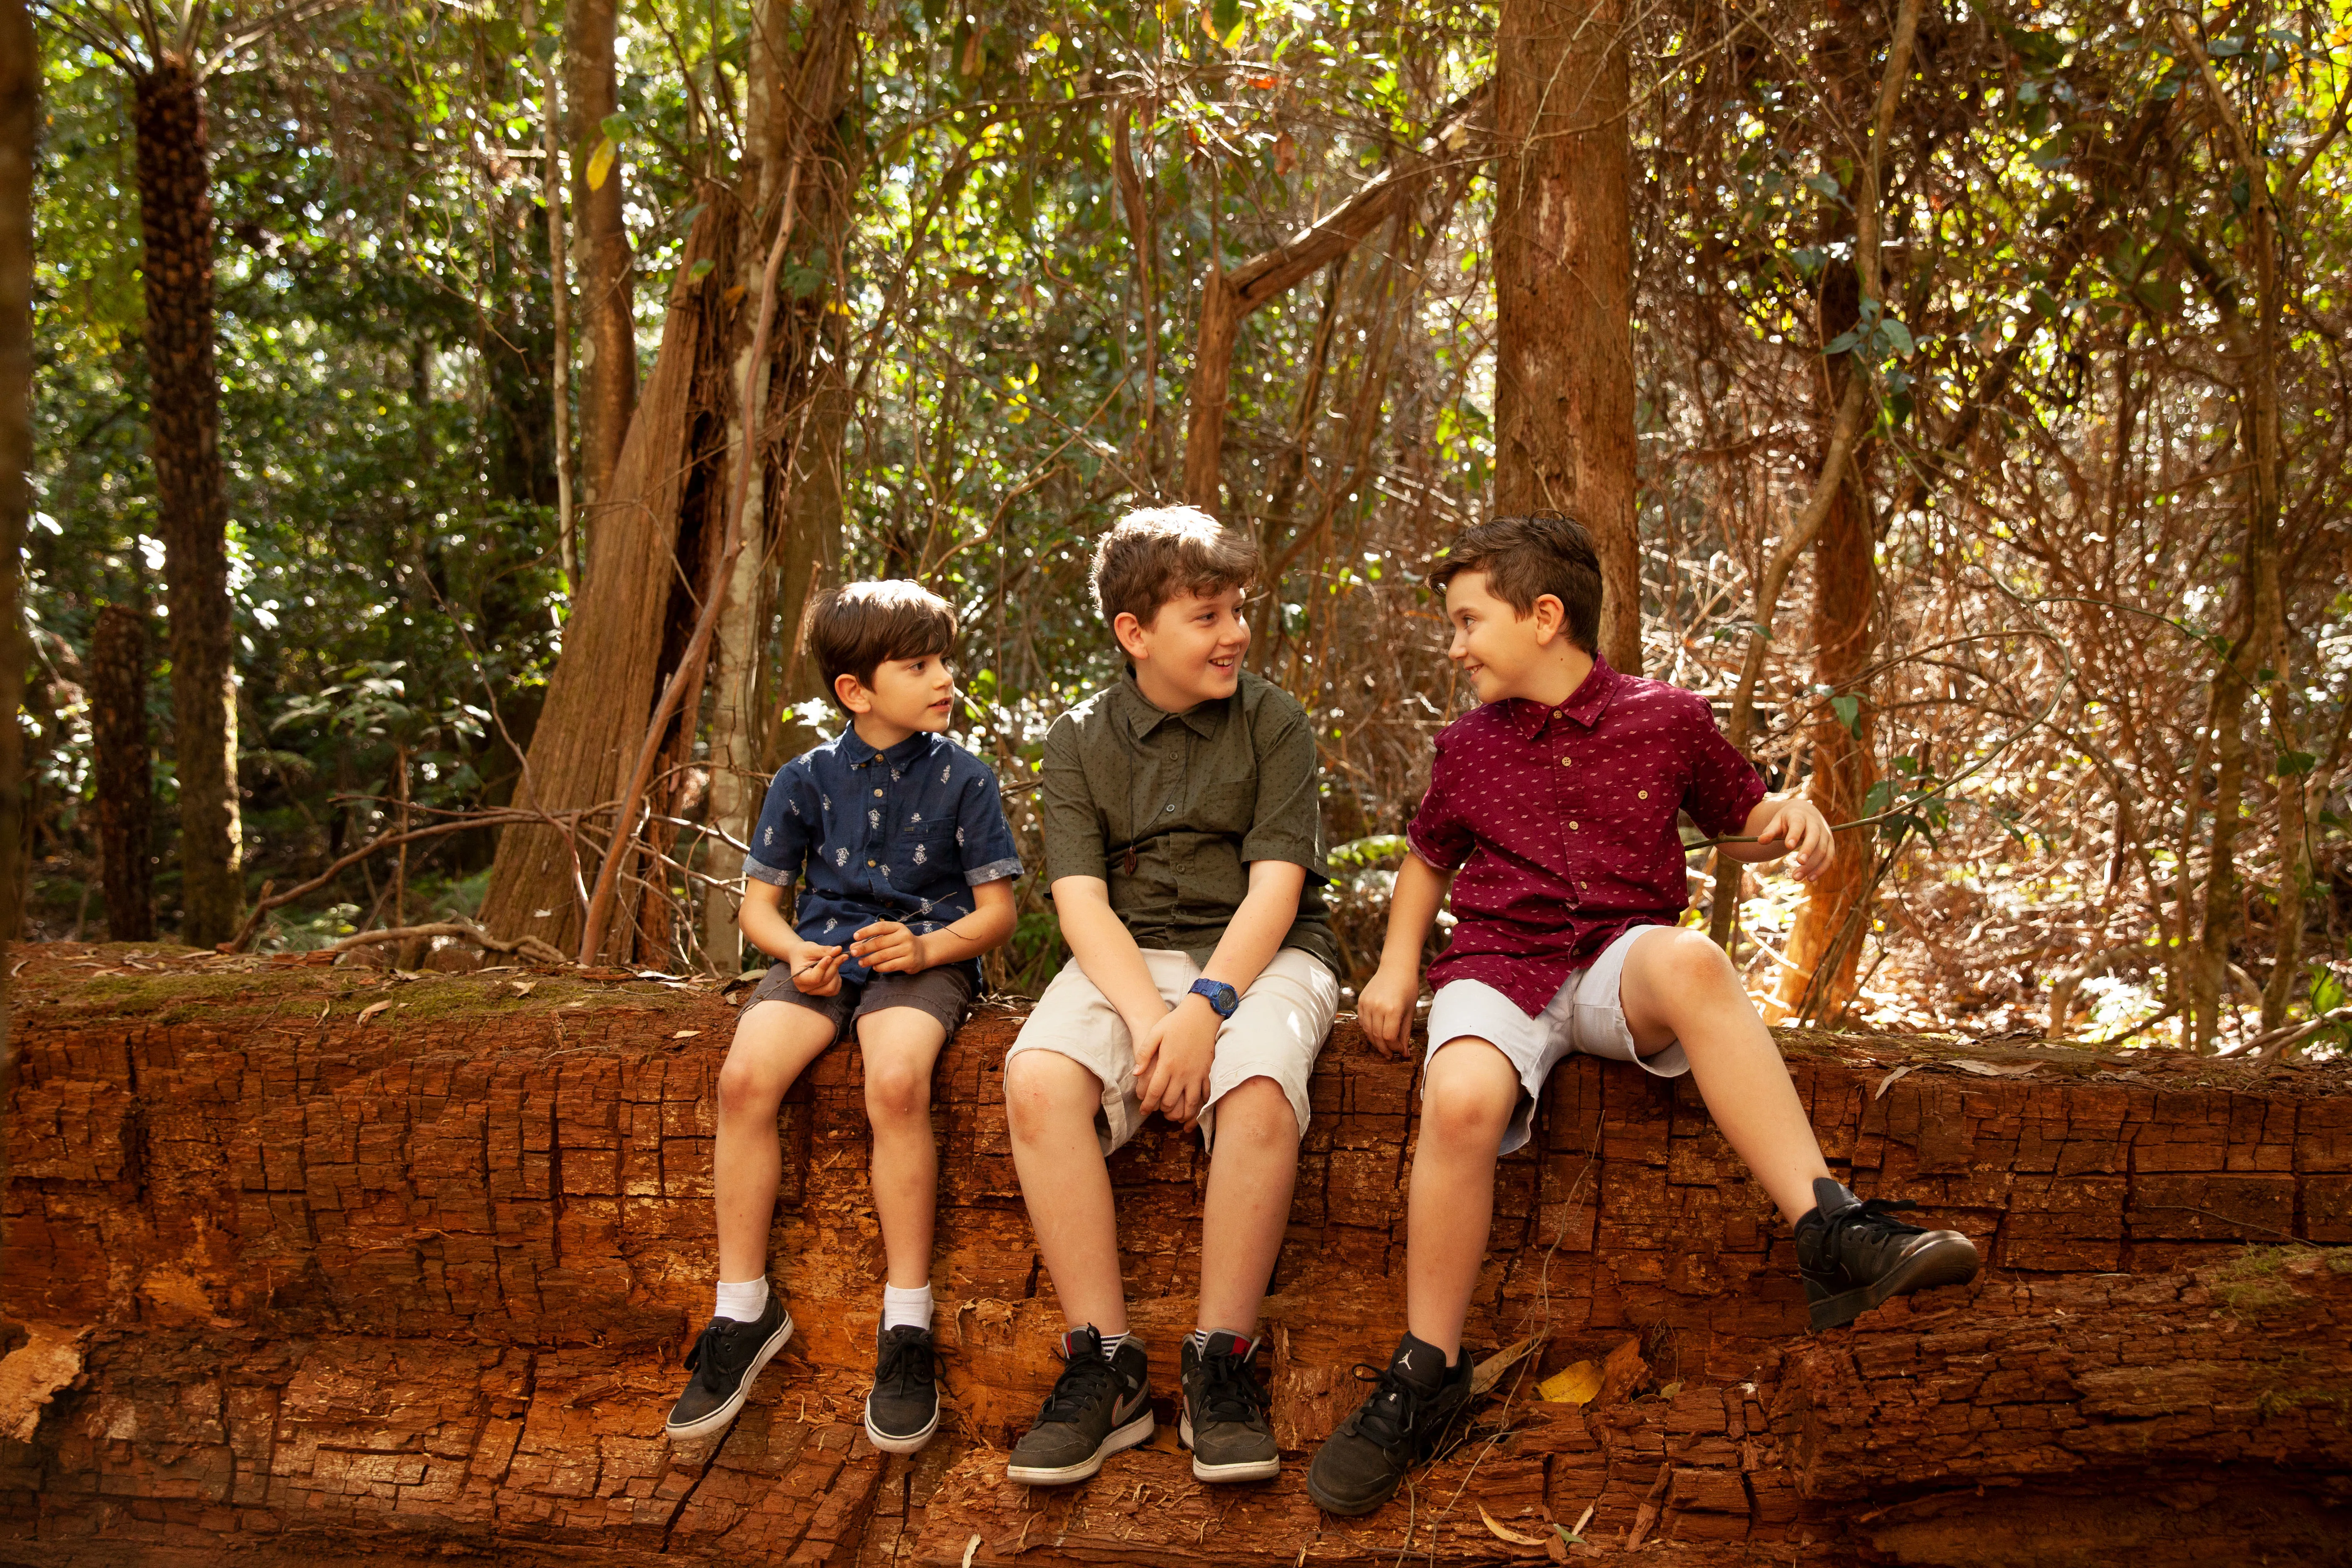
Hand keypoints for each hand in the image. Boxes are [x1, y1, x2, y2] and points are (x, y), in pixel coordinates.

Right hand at [789, 941, 845, 995]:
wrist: (800, 957)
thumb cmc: (803, 952)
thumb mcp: (811, 948)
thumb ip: (824, 950)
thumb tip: (839, 949)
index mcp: (799, 977)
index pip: (815, 977)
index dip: (824, 967)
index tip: (829, 957)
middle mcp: (804, 988)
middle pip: (825, 980)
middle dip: (834, 966)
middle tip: (840, 955)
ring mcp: (813, 992)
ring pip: (831, 987)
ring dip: (836, 973)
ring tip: (833, 962)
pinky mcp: (822, 992)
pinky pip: (835, 989)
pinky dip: (837, 979)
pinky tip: (834, 970)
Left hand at [850, 920, 927, 973]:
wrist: (923, 952)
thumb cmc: (901, 943)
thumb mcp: (889, 937)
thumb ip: (872, 940)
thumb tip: (853, 946)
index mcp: (898, 927)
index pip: (880, 927)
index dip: (866, 931)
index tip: (855, 936)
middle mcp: (904, 936)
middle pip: (880, 942)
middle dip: (864, 948)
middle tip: (853, 953)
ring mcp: (908, 949)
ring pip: (884, 955)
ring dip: (870, 960)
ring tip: (861, 962)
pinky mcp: (910, 961)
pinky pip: (890, 965)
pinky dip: (880, 967)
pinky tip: (874, 967)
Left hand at [1135, 994, 1218, 1128]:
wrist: (1202, 1014)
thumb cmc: (1176, 1023)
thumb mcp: (1155, 1033)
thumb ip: (1144, 1054)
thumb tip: (1136, 1074)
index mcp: (1168, 1064)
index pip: (1155, 1092)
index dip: (1147, 1105)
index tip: (1143, 1110)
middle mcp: (1183, 1073)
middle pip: (1171, 1101)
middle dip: (1162, 1110)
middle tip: (1157, 1112)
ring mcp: (1197, 1074)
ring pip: (1190, 1103)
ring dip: (1182, 1114)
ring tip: (1175, 1117)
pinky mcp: (1207, 1072)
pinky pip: (1205, 1094)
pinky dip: (1199, 1105)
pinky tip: (1193, 1107)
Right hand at [1356, 962, 1420, 1057]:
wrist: (1396, 968)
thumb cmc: (1408, 989)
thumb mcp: (1410, 1011)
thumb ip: (1405, 1033)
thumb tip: (1404, 1053)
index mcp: (1393, 1009)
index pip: (1389, 1037)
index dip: (1395, 1048)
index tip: (1401, 1051)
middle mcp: (1377, 1006)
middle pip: (1377, 1036)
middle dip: (1385, 1048)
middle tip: (1390, 1055)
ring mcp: (1367, 1003)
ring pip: (1367, 1031)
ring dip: (1375, 1042)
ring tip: (1383, 1047)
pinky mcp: (1361, 1001)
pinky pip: (1362, 1022)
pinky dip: (1368, 1030)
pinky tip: (1376, 1034)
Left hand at [1758, 798, 1835, 881]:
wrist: (1806, 812)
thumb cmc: (1788, 819)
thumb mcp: (1777, 821)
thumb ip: (1770, 831)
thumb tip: (1761, 841)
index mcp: (1800, 816)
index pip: (1798, 824)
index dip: (1794, 834)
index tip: (1788, 846)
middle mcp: (1815, 823)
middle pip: (1814, 837)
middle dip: (1808, 850)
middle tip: (1799, 862)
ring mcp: (1825, 833)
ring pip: (1823, 850)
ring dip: (1812, 865)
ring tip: (1796, 877)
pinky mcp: (1830, 843)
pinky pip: (1829, 857)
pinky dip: (1821, 868)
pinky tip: (1810, 878)